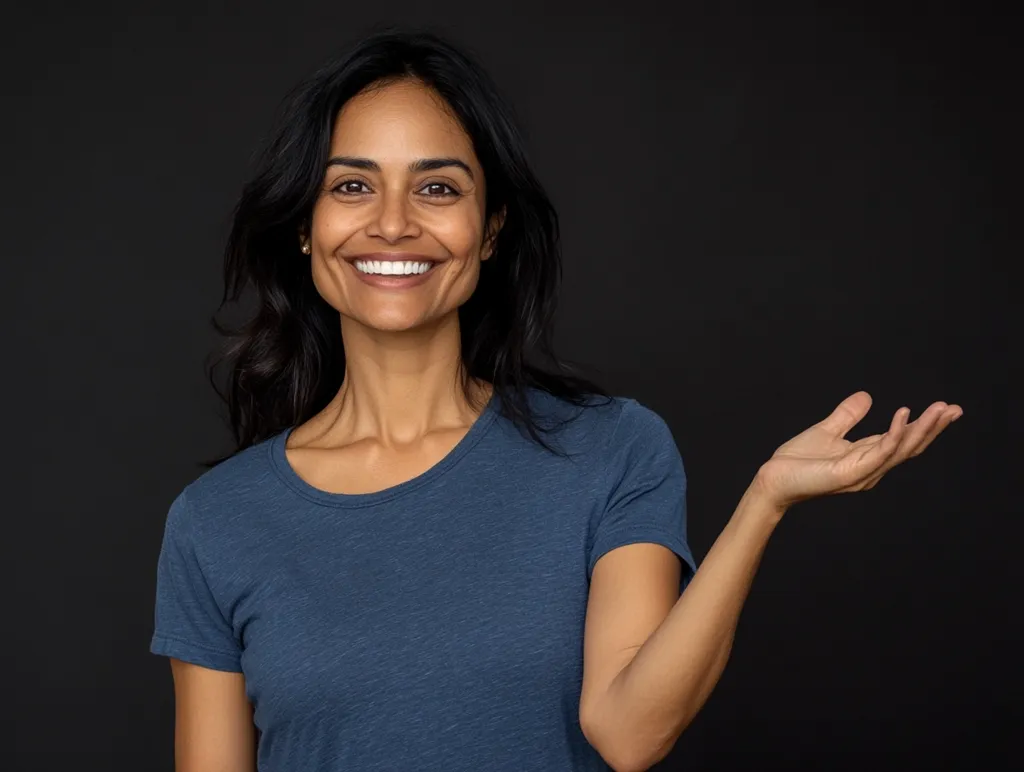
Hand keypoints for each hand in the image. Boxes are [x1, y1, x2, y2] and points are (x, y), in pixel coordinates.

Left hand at [753, 391, 962, 510]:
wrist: (773, 479)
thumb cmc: (797, 461)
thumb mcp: (827, 431)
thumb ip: (847, 416)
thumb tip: (867, 396)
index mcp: (867, 456)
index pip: (903, 440)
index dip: (924, 425)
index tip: (946, 409)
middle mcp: (871, 467)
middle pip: (910, 446)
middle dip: (933, 428)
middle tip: (954, 409)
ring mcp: (863, 473)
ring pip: (901, 449)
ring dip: (922, 429)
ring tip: (940, 410)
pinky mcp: (850, 474)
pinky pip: (878, 452)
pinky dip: (893, 434)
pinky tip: (902, 415)